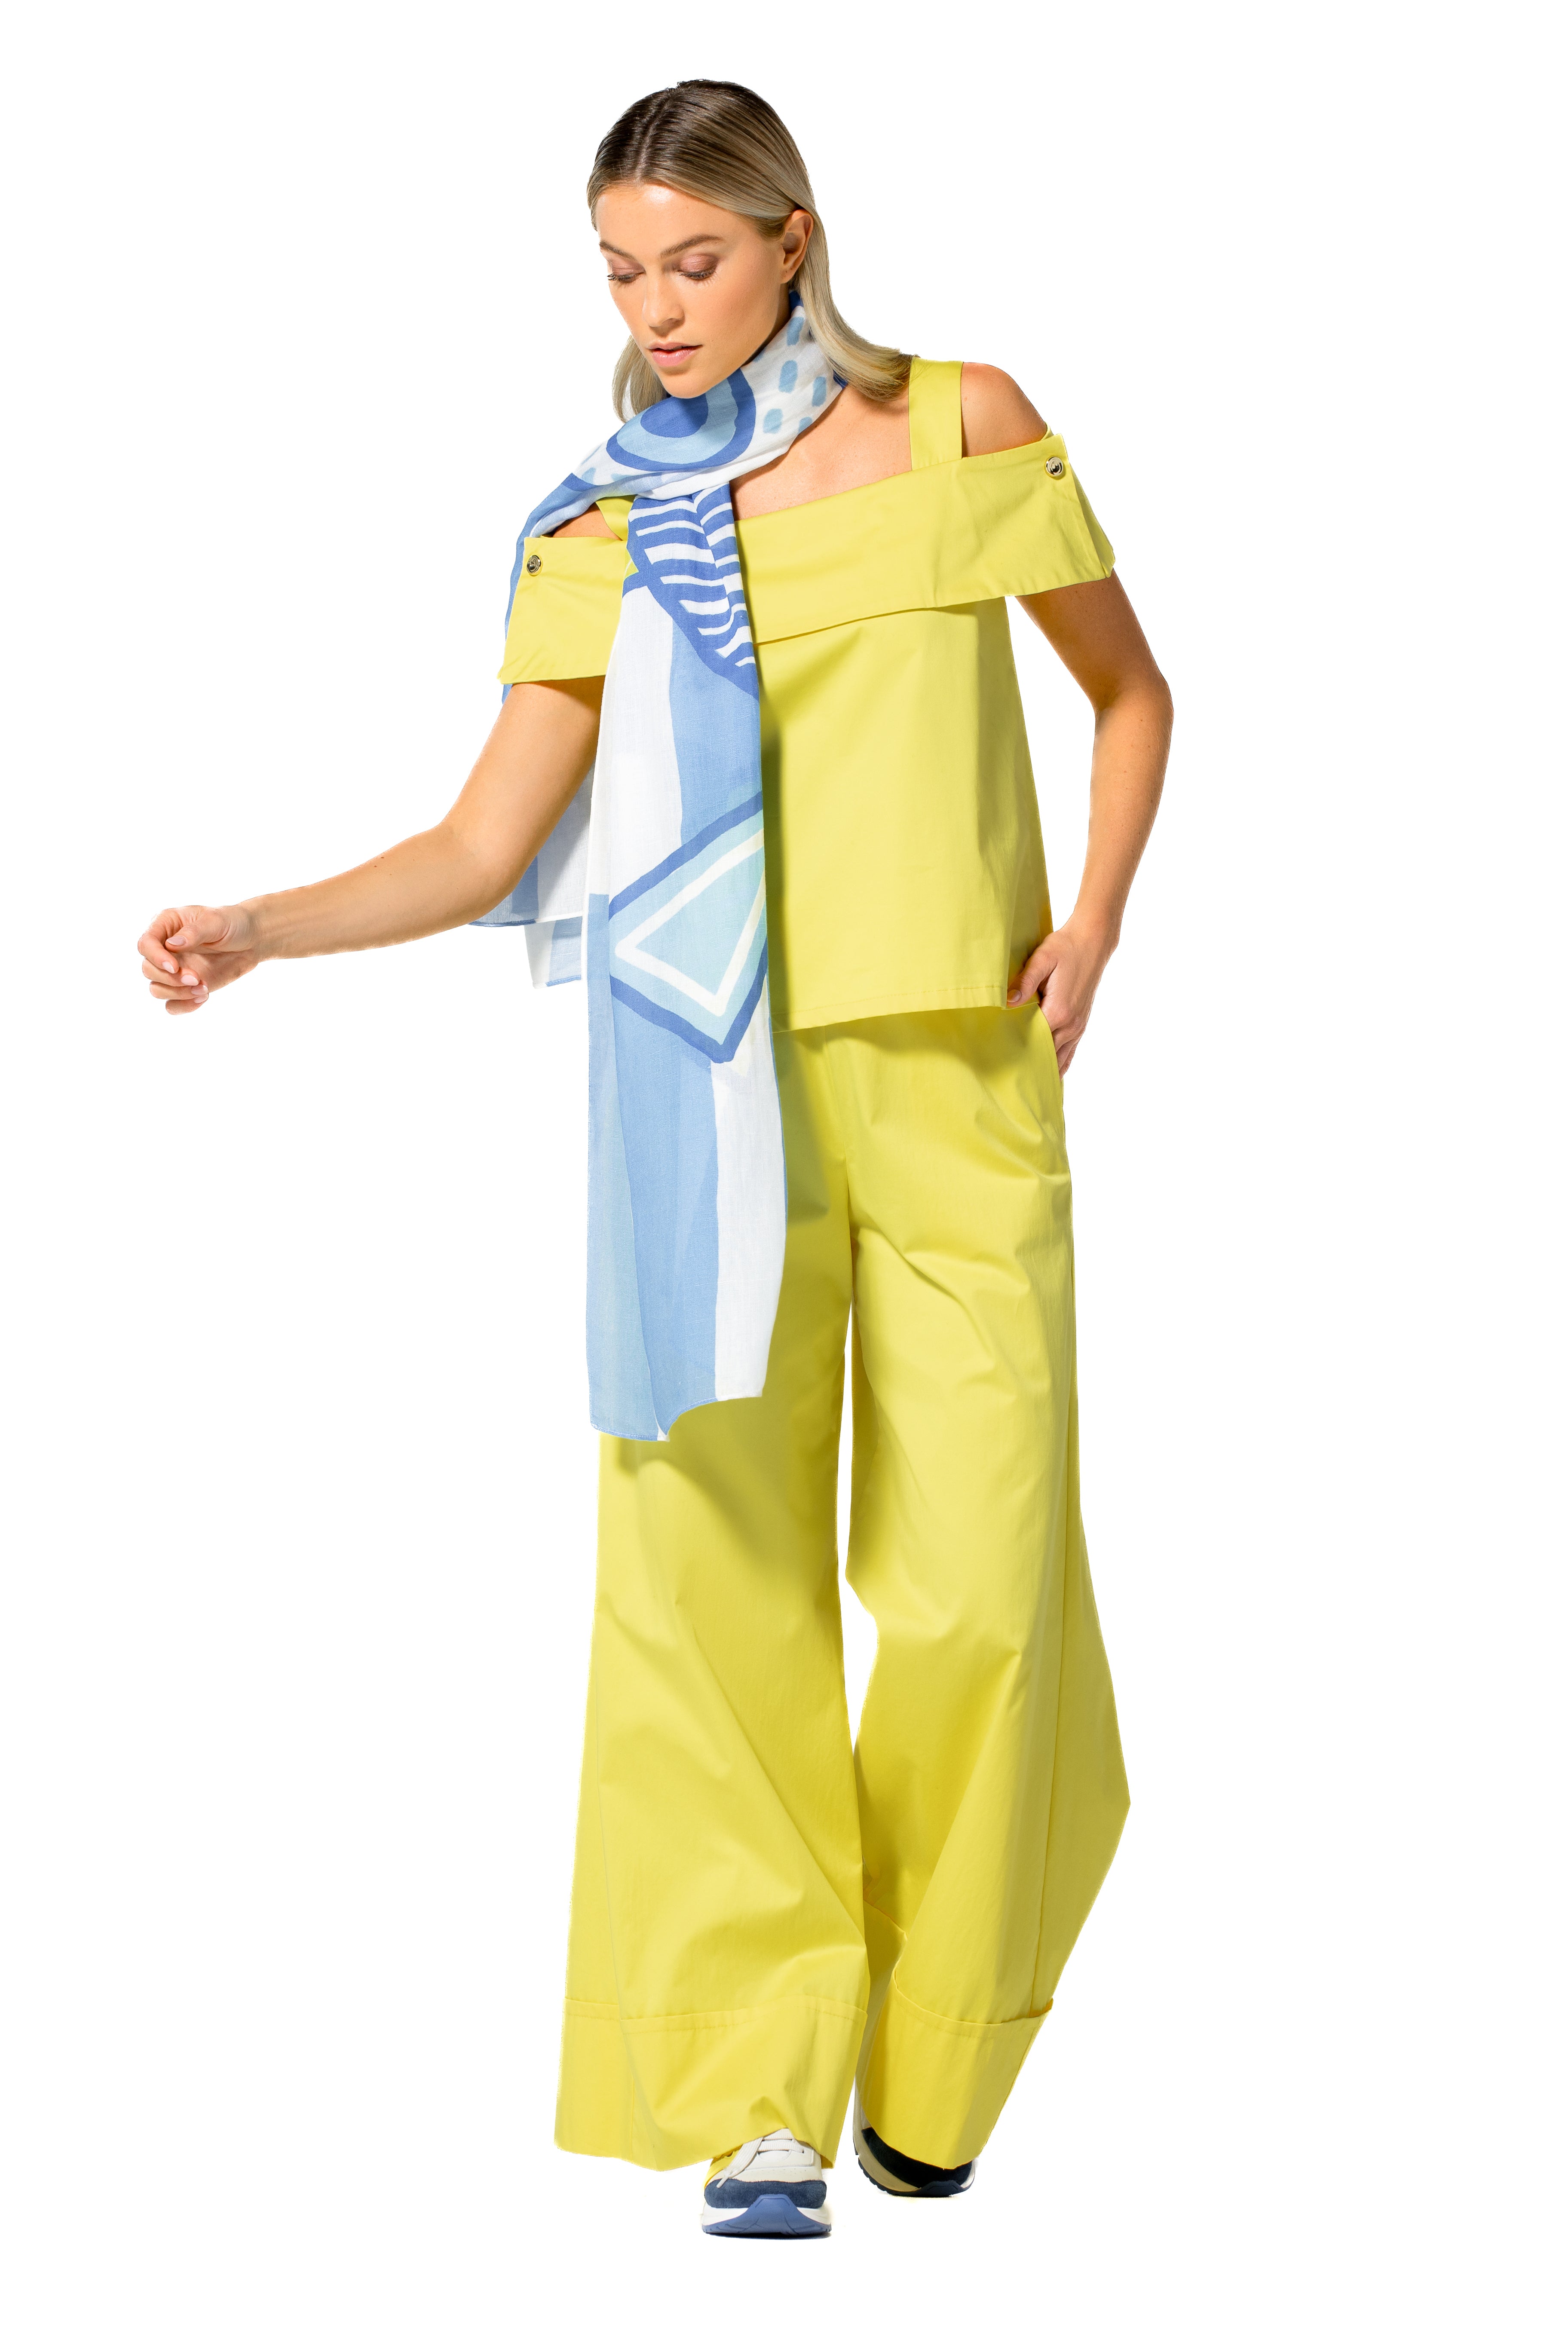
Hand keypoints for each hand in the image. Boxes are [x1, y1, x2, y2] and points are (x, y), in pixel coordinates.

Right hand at [137, 904, 261, 1014]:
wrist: (251, 940)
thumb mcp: (215, 921)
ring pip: (157, 989)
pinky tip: (203, 998)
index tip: (175, 967)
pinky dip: (183, 1006)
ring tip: (204, 988)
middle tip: (196, 979)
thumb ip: (194, 932)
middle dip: (170, 979)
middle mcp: (165, 949)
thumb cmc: (232, 923)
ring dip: (177, 994)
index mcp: (166, 925)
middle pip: (148, 970)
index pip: (146, 944)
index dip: (155, 957)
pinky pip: (172, 1004)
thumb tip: (172, 945)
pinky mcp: (185, 986)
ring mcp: (174, 969)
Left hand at [1006, 916, 1112, 1074]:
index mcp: (1059, 1011)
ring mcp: (1079, 1026)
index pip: (1034, 1042)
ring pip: (1062, 1058)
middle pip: (1047, 1055)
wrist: (1093, 941)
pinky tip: (1051, 1073)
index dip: (1018, 1053)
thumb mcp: (1043, 958)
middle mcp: (1071, 1024)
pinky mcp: (1082, 1023)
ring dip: (1046, 1069)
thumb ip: (1025, 981)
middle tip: (1009, 1082)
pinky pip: (1071, 1052)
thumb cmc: (1066, 947)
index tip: (1001, 1066)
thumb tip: (1007, 1001)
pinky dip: (1061, 1063)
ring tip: (1029, 1086)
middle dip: (1030, 1067)